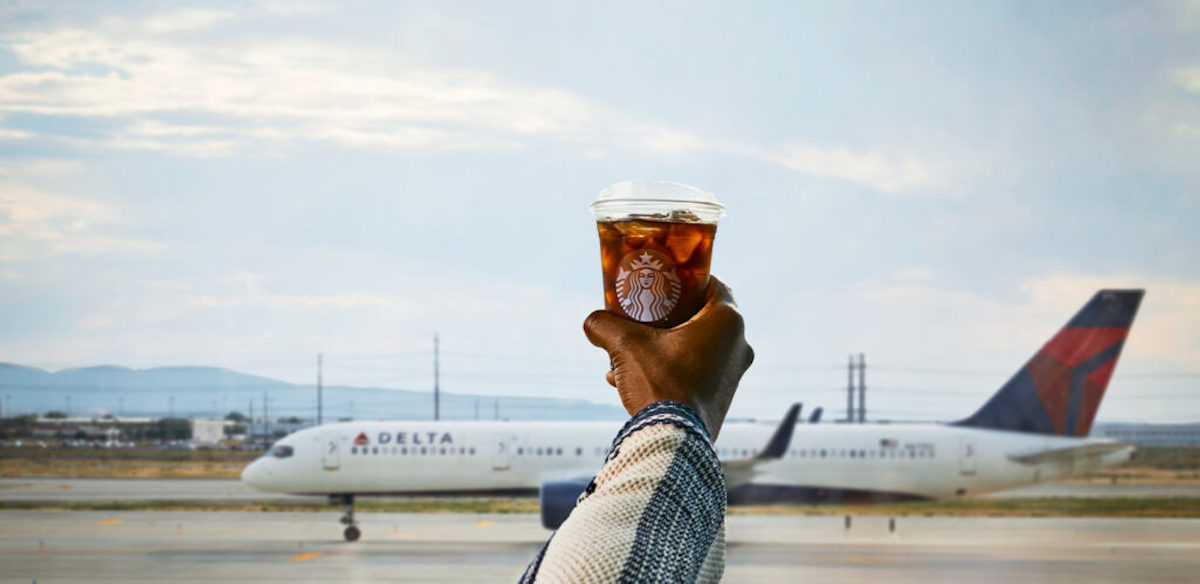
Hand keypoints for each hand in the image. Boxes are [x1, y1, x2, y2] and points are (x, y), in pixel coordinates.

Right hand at [583, 276, 753, 439]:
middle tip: (642, 316)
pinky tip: (628, 380)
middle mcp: (739, 346)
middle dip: (667, 317)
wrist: (673, 442)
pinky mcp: (722, 399)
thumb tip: (592, 322)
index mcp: (728, 322)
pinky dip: (667, 370)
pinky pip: (694, 373)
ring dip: (661, 347)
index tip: (664, 282)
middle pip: (701, 317)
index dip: (687, 280)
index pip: (713, 285)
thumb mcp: (625, 345)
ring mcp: (733, 375)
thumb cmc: (659, 384)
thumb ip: (604, 324)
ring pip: (694, 348)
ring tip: (626, 355)